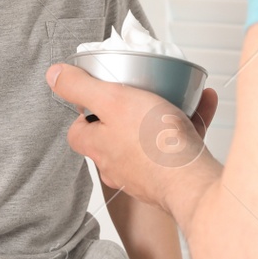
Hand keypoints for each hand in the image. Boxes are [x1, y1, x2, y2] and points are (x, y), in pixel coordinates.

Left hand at [49, 62, 221, 217]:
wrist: (193, 182)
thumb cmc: (153, 144)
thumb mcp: (111, 100)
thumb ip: (80, 87)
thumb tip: (53, 75)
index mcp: (98, 147)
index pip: (78, 131)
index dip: (86, 111)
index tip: (100, 93)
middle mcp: (118, 165)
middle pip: (115, 133)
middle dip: (129, 110)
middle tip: (142, 91)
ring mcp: (146, 172)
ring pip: (151, 137)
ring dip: (165, 113)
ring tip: (179, 93)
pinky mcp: (173, 175)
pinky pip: (179, 143)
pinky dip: (190, 122)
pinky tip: (204, 102)